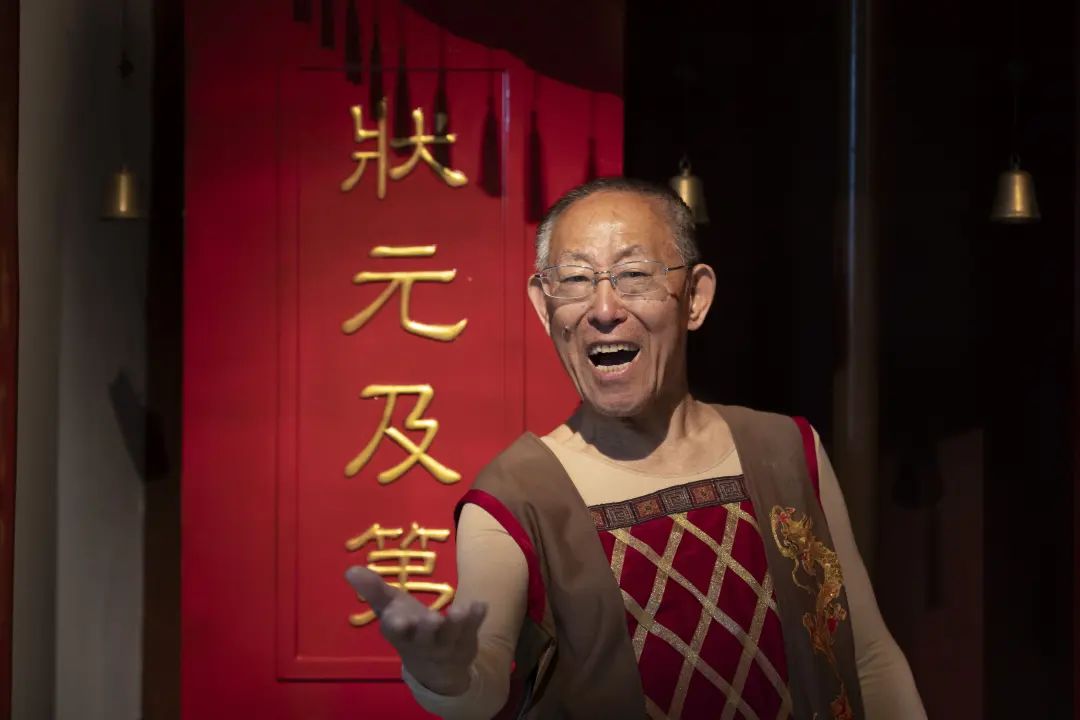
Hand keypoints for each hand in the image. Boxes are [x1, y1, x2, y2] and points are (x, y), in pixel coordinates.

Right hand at [345, 566, 487, 695]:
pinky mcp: (467, 642)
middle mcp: (423, 643)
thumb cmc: (408, 630)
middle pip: (425, 637)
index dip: (396, 625)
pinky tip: (480, 605)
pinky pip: (473, 630)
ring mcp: (446, 645)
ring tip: (460, 609)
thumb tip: (350, 570)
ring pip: (451, 636)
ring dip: (456, 624)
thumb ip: (374, 590)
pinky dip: (476, 618)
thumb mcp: (390, 609)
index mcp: (400, 635)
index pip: (395, 632)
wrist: (436, 668)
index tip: (396, 617)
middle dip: (427, 629)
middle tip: (431, 619)